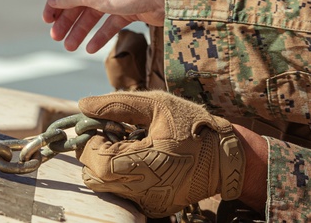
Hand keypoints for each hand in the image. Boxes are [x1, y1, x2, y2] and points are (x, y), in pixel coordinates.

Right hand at [43, 0, 169, 52]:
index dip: (55, 2)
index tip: (47, 21)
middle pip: (79, 0)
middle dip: (67, 19)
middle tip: (56, 38)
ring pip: (94, 12)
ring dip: (81, 29)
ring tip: (70, 47)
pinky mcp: (131, 6)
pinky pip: (111, 21)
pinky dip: (101, 33)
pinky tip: (90, 48)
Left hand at [76, 91, 244, 217]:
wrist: (226, 157)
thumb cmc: (194, 126)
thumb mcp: (159, 104)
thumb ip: (118, 104)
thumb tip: (84, 105)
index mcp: (148, 163)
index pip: (98, 161)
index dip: (89, 142)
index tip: (96, 124)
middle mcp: (145, 190)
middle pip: (96, 178)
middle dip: (94, 153)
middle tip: (108, 132)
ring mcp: (148, 202)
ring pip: (107, 186)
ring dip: (106, 163)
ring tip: (126, 143)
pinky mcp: (152, 206)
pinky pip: (124, 191)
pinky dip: (122, 173)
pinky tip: (139, 157)